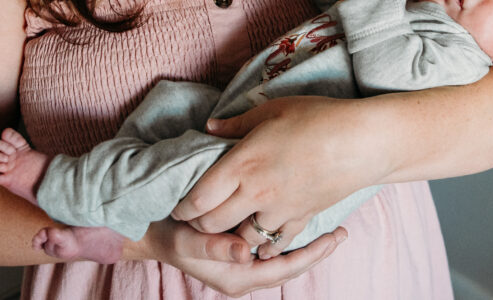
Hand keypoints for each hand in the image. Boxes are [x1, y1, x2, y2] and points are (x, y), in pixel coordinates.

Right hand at [143, 218, 345, 295]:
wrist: (151, 231)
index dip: (313, 254)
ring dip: (305, 241)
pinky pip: (272, 244)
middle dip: (317, 249)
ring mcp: (243, 261)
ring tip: (329, 224)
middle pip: (291, 264)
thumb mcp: (189, 241)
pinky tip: (299, 217)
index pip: (286, 269)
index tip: (336, 237)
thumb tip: (246, 251)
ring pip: (283, 255)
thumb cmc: (169, 236)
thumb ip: (215, 247)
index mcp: (239, 276)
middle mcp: (245, 271)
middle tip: (342, 231)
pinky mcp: (240, 247)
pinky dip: (287, 233)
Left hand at [171, 97, 385, 247]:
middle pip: (211, 225)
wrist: (364, 141)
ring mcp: (280, 211)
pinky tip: (261, 232)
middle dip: (199, 223)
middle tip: (198, 214)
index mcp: (242, 164)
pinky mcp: (301, 219)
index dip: (182, 205)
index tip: (180, 201)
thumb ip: (235, 124)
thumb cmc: (318, 117)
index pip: (197, 198)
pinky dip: (264, 242)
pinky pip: (275, 242)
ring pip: (241, 239)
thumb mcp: (272, 110)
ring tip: (229, 222)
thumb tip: (209, 128)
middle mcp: (256, 194)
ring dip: (231, 234)